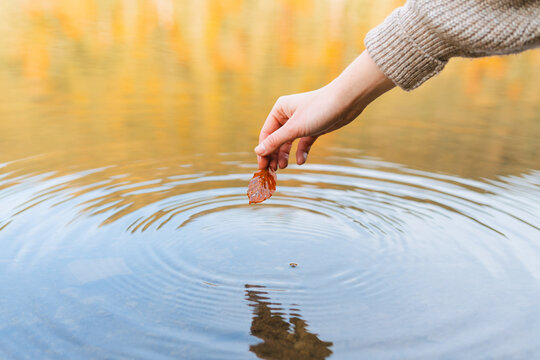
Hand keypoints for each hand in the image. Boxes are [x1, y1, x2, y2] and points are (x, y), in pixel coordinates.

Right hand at [255, 50, 394, 169]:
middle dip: (274, 155)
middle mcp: (288, 115)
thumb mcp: (295, 128)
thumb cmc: (320, 109)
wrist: (347, 101)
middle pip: (276, 139)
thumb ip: (276, 141)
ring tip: (284, 167)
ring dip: (285, 155)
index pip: (266, 134)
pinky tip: (301, 161)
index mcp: (280, 110)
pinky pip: (303, 143)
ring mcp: (301, 122)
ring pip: (288, 142)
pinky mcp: (314, 128)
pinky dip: (301, 152)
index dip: (263, 151)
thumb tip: (258, 151)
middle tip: (272, 172)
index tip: (262, 167)